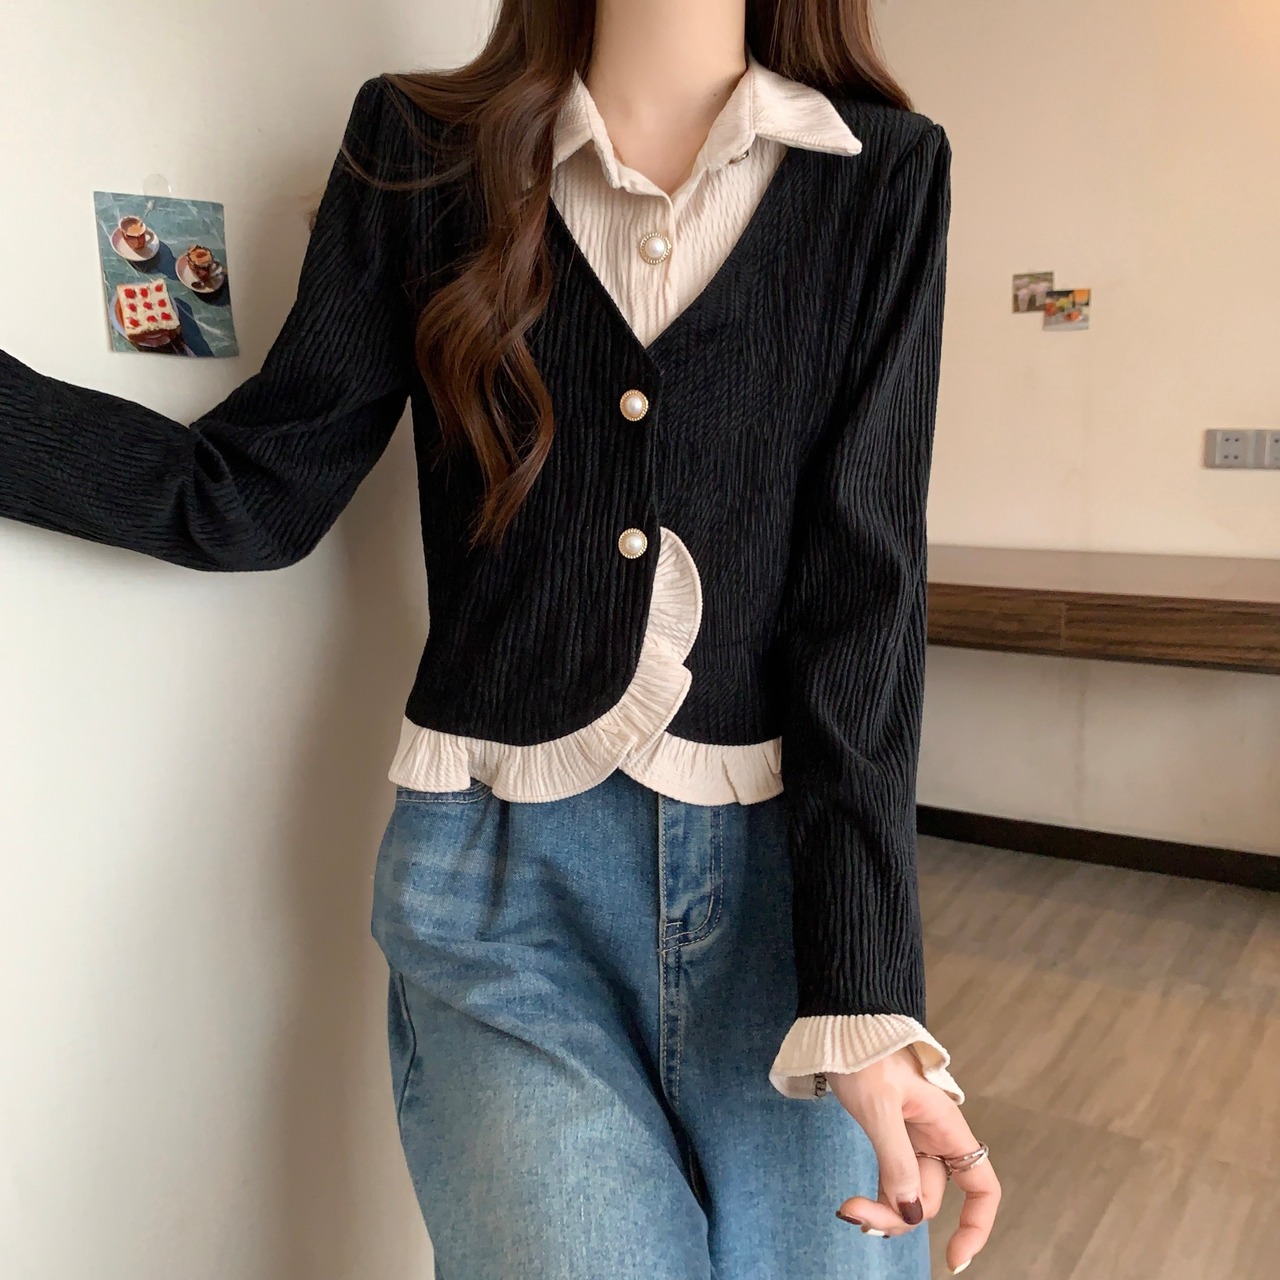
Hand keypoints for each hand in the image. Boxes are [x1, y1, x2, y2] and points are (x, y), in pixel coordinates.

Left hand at [826, 1046, 999, 1274]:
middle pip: (930, 1198)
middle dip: (898, 1215)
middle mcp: (934, 1136)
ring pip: (907, 1193)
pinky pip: (891, 1178)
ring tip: (848, 1209)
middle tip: (852, 1211)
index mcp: (946, 1126)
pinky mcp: (888, 1134)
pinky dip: (875, 1195)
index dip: (977, 1225)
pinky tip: (853, 1204)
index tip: (953, 1259)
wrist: (840, 1021)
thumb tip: (911, 1213)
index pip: (982, 1186)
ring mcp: (911, 1137)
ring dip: (883, 1209)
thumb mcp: (879, 1106)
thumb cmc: (863, 1051)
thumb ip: (896, 1160)